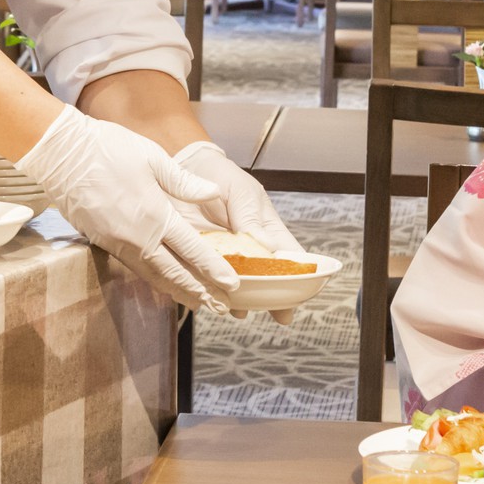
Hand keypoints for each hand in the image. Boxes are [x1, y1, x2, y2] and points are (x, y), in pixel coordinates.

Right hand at [16, 106, 238, 312]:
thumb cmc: (107, 149)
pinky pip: (136, 268)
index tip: (232, 285)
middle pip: (174, 273)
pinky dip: (156, 280)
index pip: (192, 250)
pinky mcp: (104, 243)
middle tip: (222, 308)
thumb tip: (213, 193)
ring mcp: (118, 243)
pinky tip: (166, 283)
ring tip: (199, 303)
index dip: (214, 270)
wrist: (61, 155)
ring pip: (154, 275)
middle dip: (200, 292)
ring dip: (178, 291)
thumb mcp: (152, 157)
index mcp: (154, 214)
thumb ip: (184, 182)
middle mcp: (137, 236)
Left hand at [173, 141, 302, 323]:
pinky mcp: (197, 260)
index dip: (298, 275)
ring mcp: (222, 256)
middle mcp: (246, 247)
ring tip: (239, 310)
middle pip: (265, 278)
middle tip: (279, 314)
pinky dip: (206, 292)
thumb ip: (251, 218)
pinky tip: (207, 300)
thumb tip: (270, 245)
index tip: (302, 294)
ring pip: (236, 286)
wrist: (182, 169)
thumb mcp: (238, 192)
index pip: (288, 254)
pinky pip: (204, 281)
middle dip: (273, 297)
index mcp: (264, 229)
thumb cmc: (217, 176)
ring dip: (239, 299)